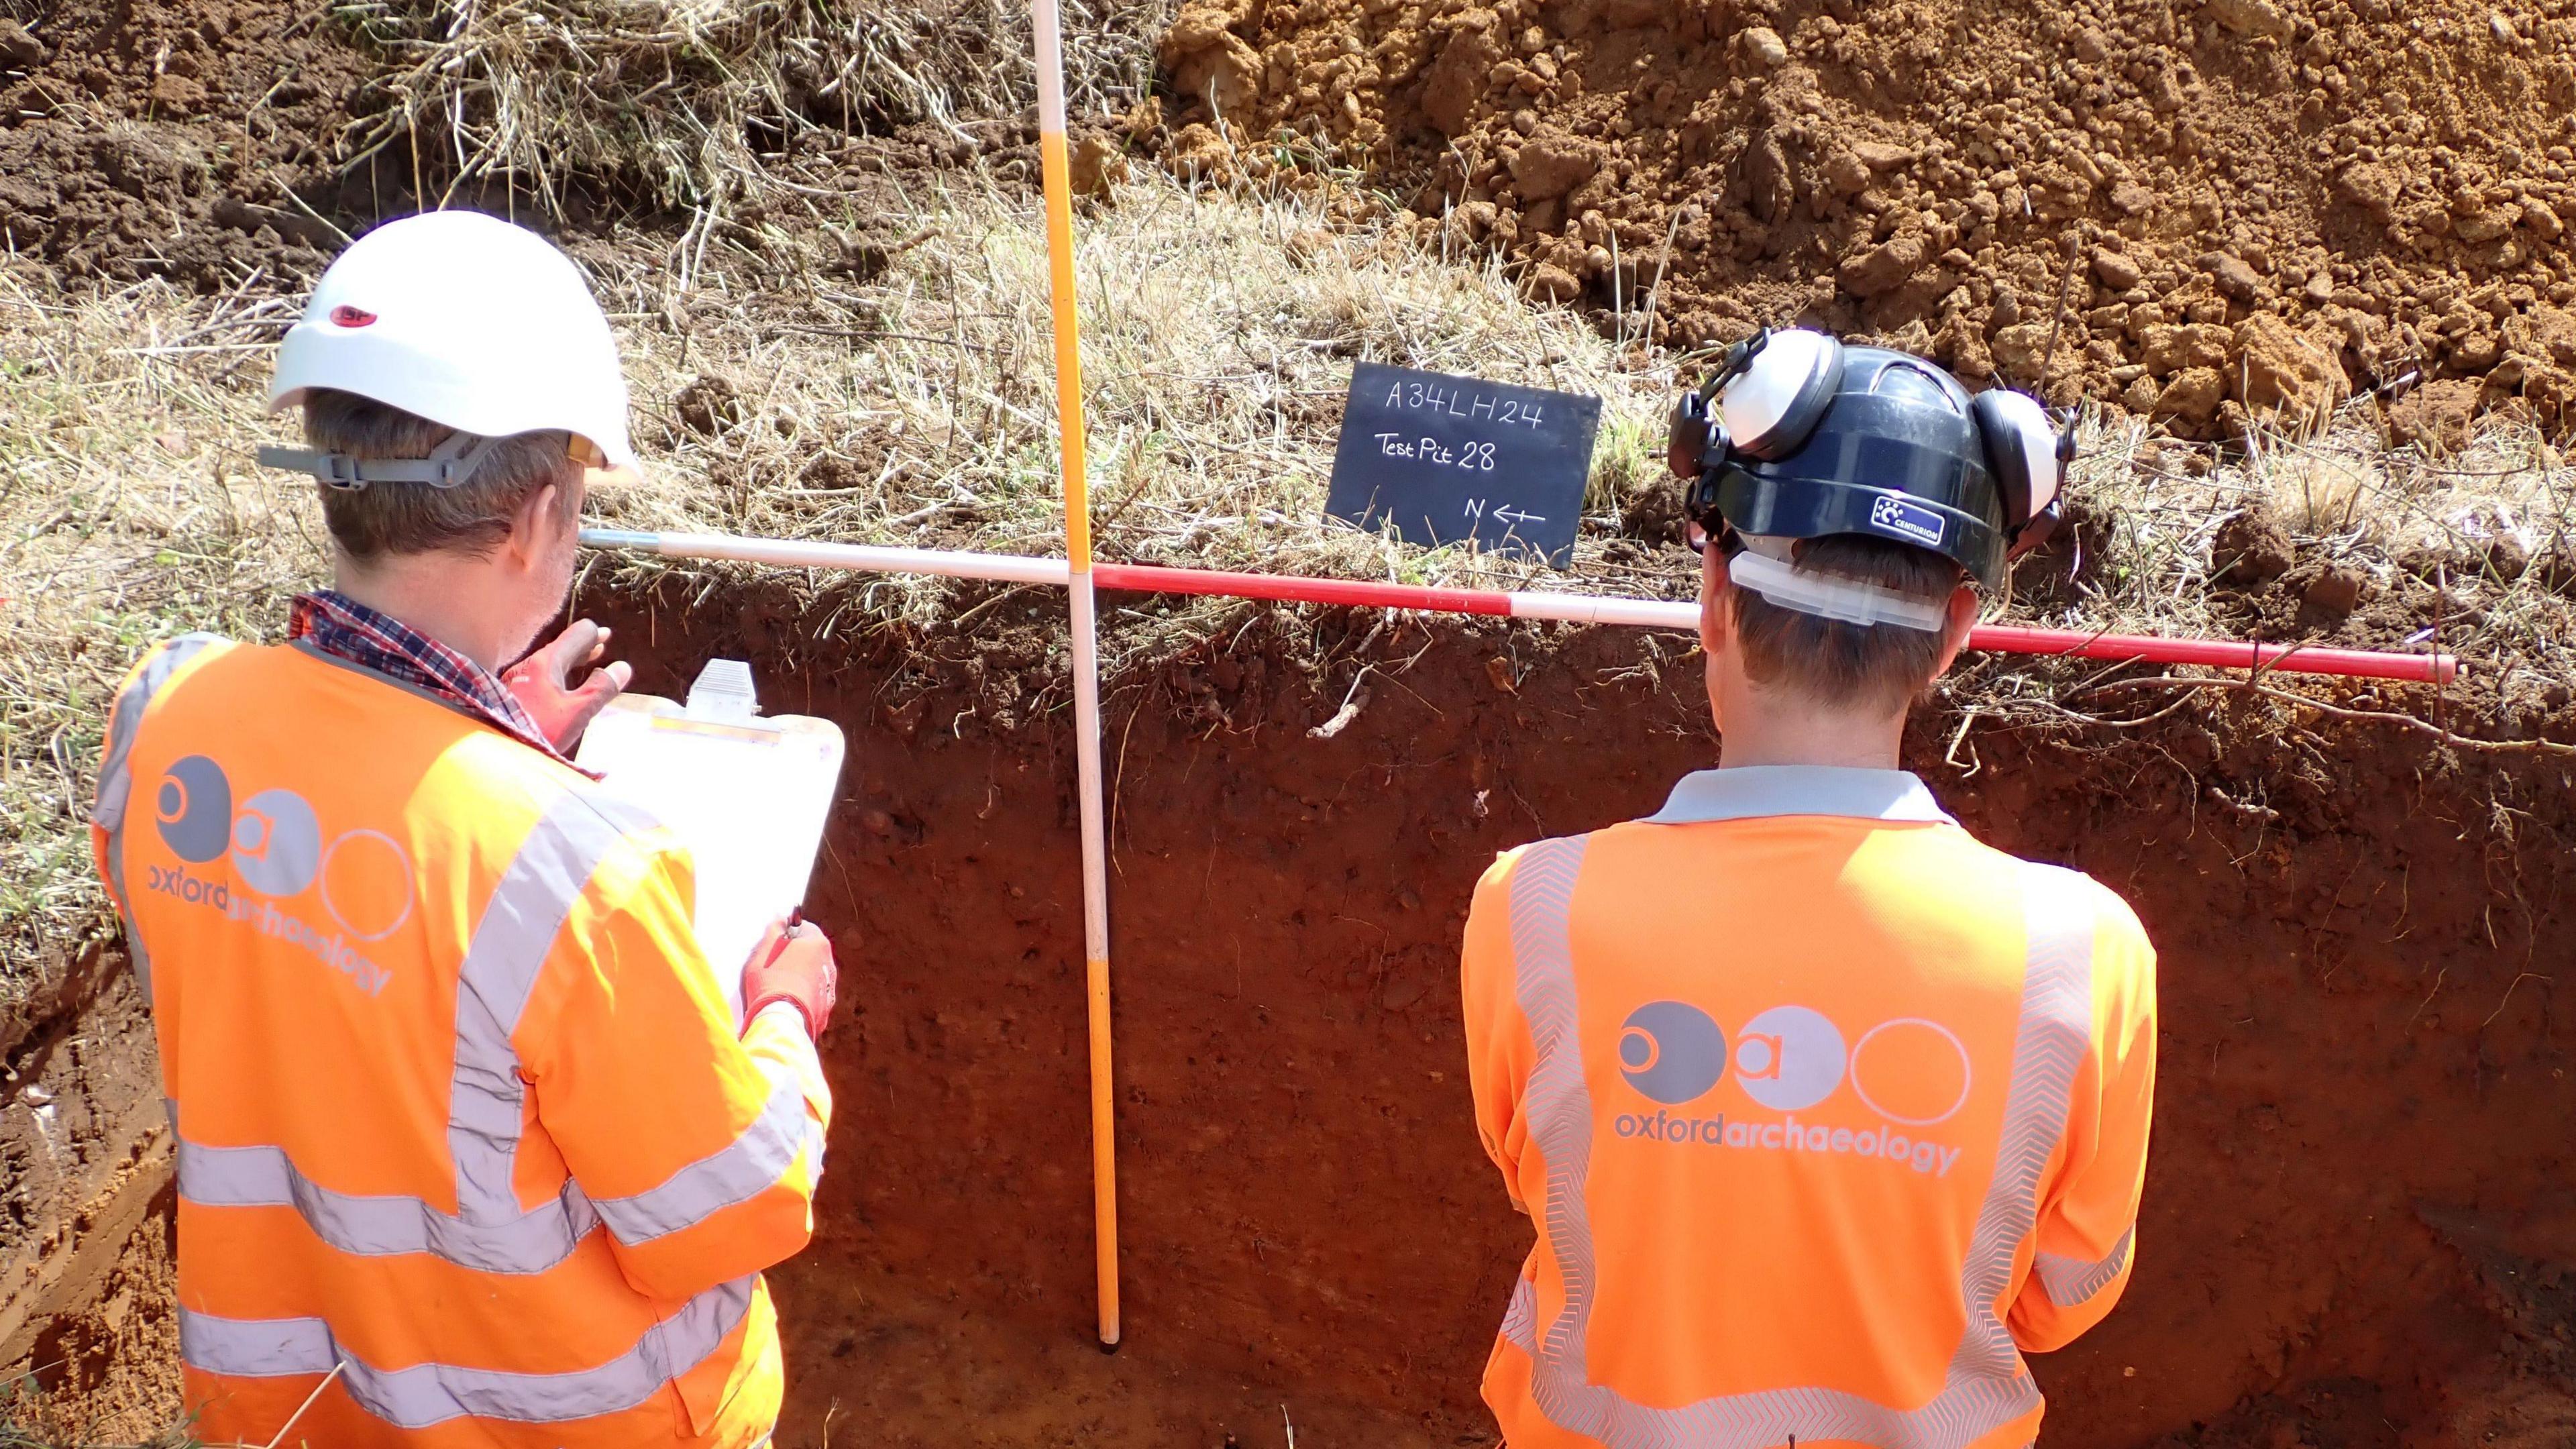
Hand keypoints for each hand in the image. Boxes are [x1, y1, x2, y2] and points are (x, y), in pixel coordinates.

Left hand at [504, 619, 632, 750]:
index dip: (594, 634)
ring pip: (550, 661)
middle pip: (562, 646)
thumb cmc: (539, 729)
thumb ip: (601, 689)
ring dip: (571, 660)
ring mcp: (519, 678)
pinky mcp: (512, 693)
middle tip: (600, 645)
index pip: (577, 634)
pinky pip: (540, 674)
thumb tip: (622, 667)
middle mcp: (531, 664)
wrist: (496, 747)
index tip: (606, 636)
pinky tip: (560, 686)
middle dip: (584, 646)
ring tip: (585, 663)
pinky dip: (557, 672)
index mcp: (548, 662)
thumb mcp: (577, 711)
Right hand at [742, 916, 838, 1038]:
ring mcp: (828, 989)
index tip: (772, 942)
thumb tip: (780, 918)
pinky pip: (808, 998)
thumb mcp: (765, 947)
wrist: (781, 1019)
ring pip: (808, 977)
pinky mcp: (823, 1011)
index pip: (803, 928)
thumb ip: (774, 928)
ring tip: (774, 988)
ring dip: (794, 978)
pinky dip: (798, 998)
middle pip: (807, 953)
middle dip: (790, 957)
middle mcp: (829, 965)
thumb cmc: (770, 979)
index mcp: (819, 944)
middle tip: (769, 966)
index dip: (785, 933)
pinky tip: (783, 1003)